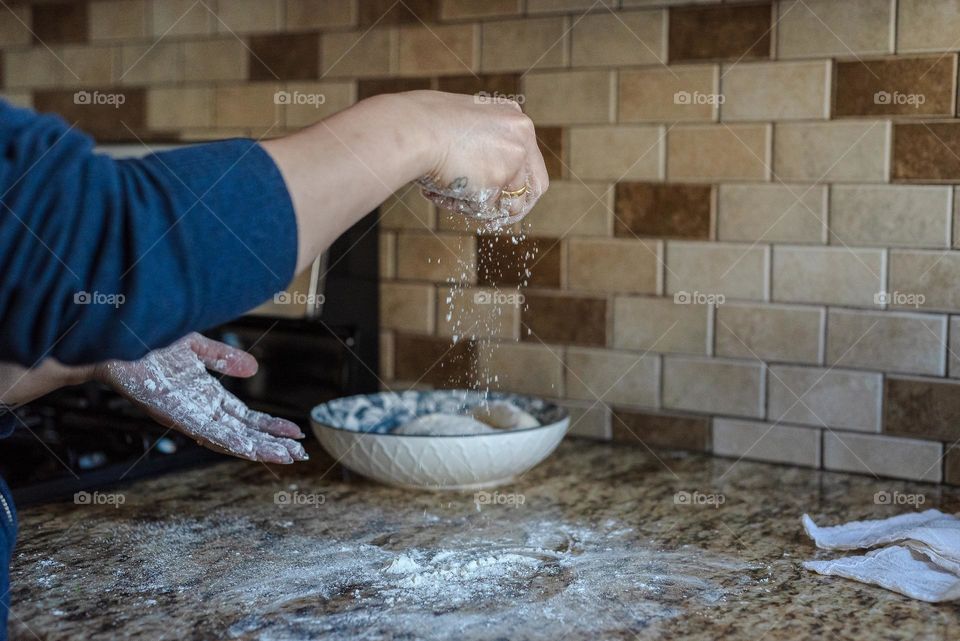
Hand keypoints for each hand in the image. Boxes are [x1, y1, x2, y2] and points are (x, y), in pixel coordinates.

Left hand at [94, 333, 307, 463]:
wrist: (115, 336)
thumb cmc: (149, 341)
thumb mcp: (195, 347)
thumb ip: (223, 359)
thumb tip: (253, 369)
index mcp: (204, 397)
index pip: (245, 418)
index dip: (270, 427)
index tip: (296, 434)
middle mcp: (197, 410)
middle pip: (242, 432)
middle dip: (272, 444)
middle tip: (300, 455)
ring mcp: (186, 414)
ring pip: (229, 439)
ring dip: (258, 449)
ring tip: (286, 457)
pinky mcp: (174, 413)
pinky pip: (206, 432)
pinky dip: (231, 442)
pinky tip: (251, 448)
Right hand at [398, 91, 549, 225]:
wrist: (412, 129)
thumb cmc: (423, 126)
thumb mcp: (463, 127)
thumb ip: (483, 145)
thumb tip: (486, 174)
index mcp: (513, 117)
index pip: (529, 161)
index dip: (515, 185)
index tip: (502, 199)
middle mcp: (522, 134)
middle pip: (536, 187)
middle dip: (515, 207)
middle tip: (495, 218)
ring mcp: (514, 156)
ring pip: (509, 204)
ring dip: (481, 207)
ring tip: (449, 195)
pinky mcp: (500, 178)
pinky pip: (486, 209)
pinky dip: (463, 207)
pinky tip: (442, 192)